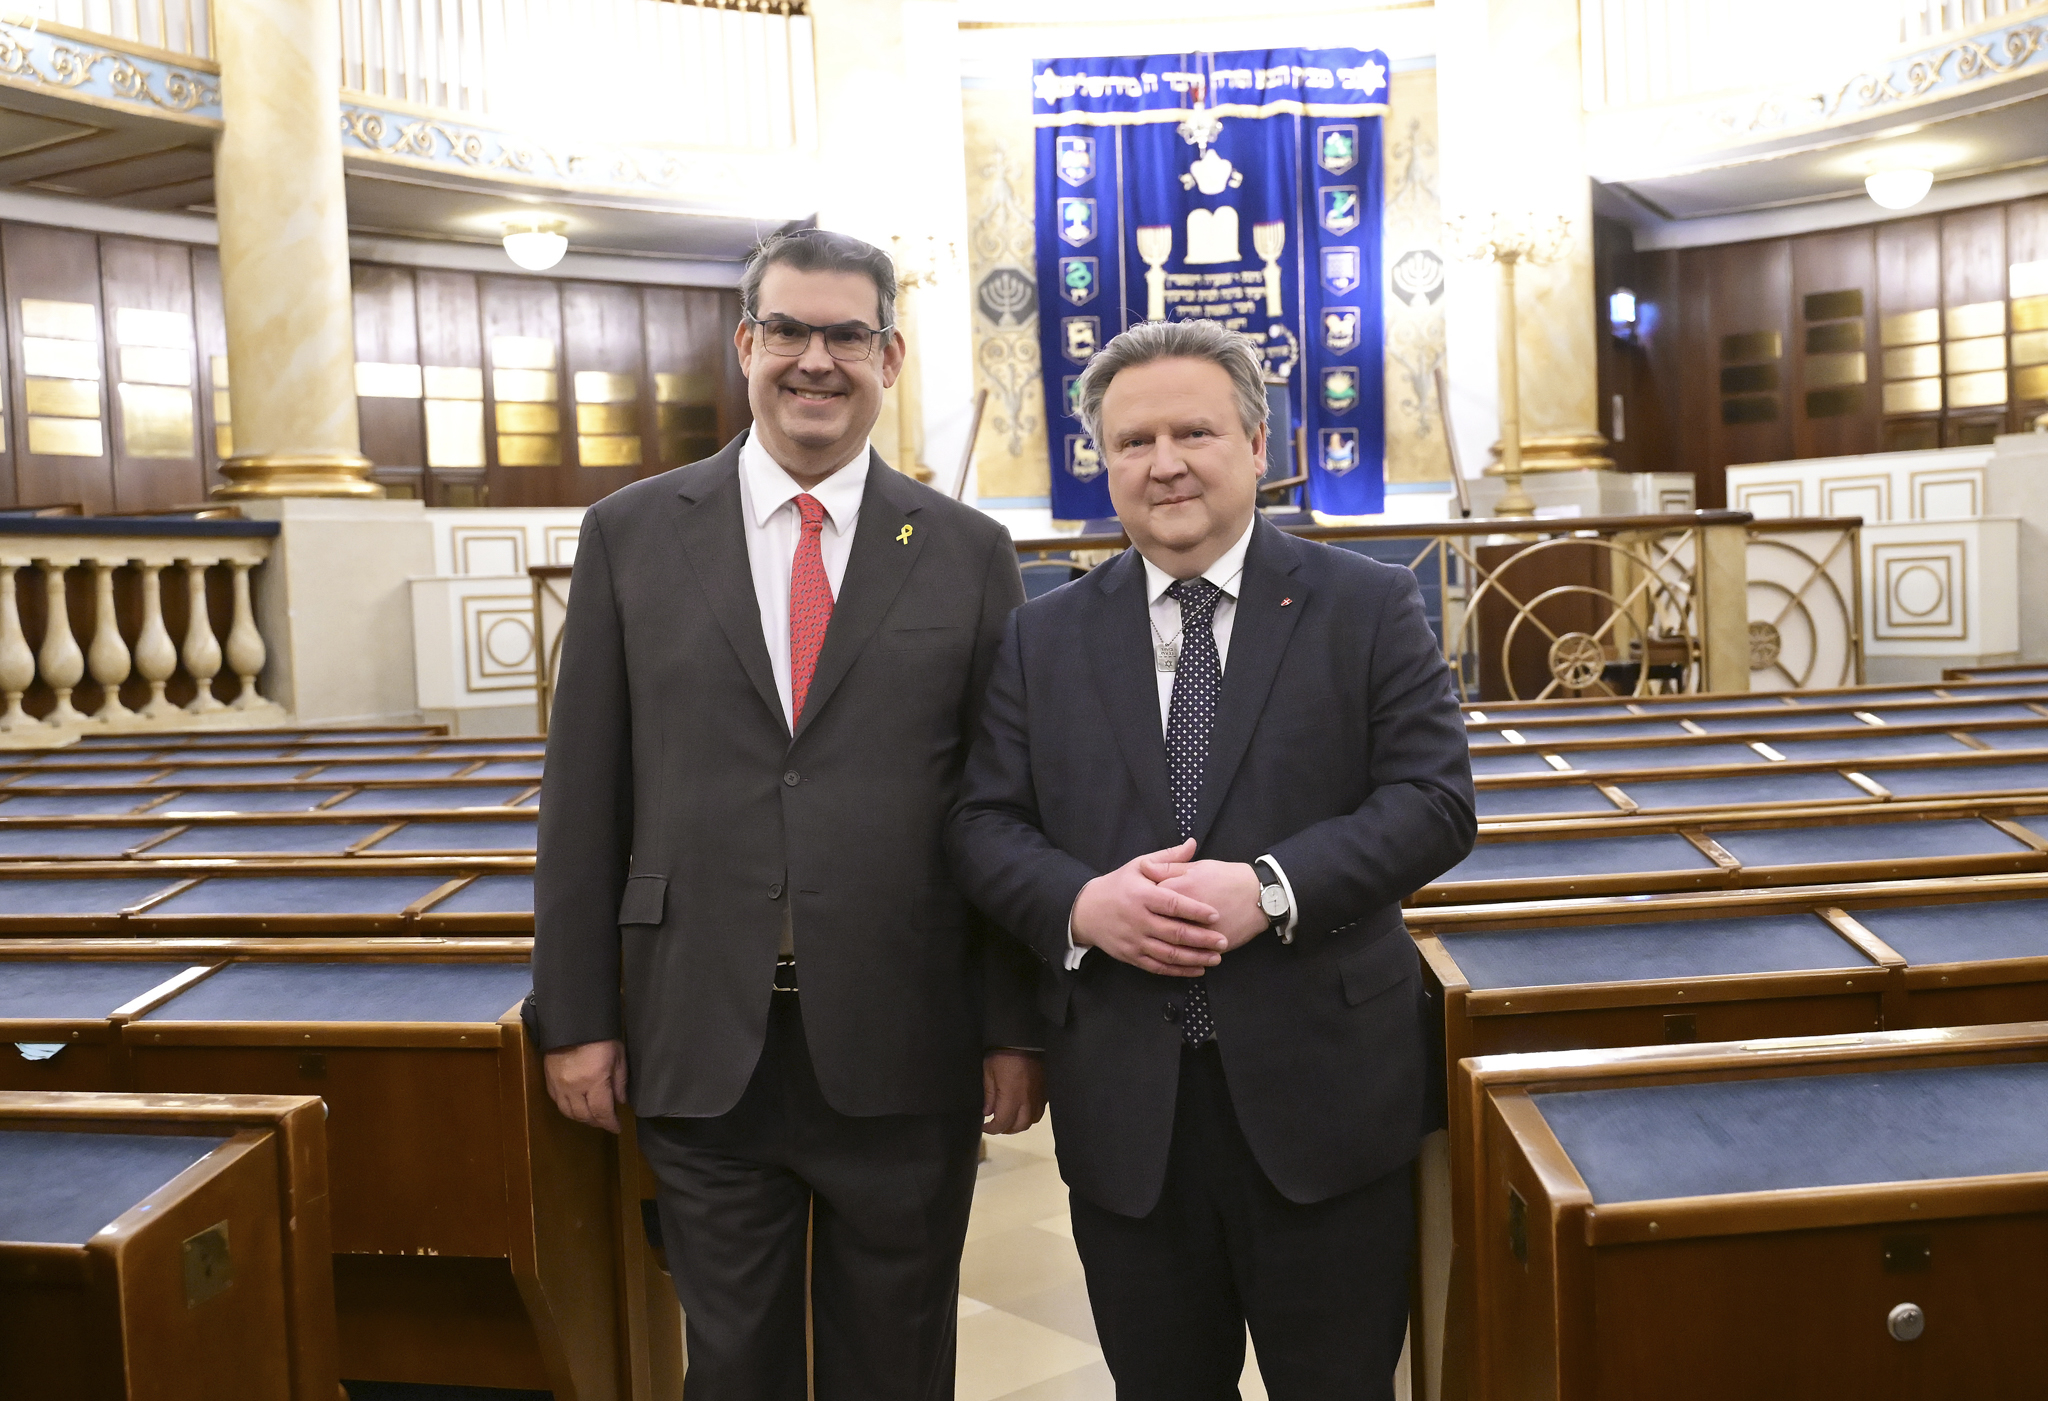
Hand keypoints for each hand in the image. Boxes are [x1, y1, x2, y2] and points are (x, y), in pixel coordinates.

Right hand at [545, 1039, 627, 1133]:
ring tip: (592, 1117)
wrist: (573, 1021)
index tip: (617, 1128)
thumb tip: (620, 1102)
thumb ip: (620, 1082)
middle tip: (606, 1122)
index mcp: (594, 1081)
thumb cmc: (601, 1037)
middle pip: (584, 1116)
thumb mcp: (618, 1056)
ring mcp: (559, 1085)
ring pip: (568, 1112)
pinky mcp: (548, 1079)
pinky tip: (576, 1106)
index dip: (610, 1124)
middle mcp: (574, 1087)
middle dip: (597, 1122)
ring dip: (581, 1118)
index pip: (602, 1112)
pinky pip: (557, 1102)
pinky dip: (567, 1108)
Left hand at [982, 1049, 1045, 1134]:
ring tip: (1011, 1119)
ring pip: (1032, 1120)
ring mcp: (1039, 1096)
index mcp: (1012, 1098)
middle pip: (1019, 1126)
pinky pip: (1041, 1110)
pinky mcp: (1046, 1090)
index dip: (992, 1129)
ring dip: (1020, 1124)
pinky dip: (1031, 1115)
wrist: (1024, 1039)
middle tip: (997, 1124)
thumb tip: (988, 1112)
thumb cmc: (1002, 1054)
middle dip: (1006, 1129)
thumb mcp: (989, 1073)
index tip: (985, 1126)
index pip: (1002, 1123)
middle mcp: (1027, 1101)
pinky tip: (1024, 1109)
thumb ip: (990, 1095)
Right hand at [1071, 838, 1225, 976]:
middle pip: (1174, 933)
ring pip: (1169, 954)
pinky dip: (1179, 971)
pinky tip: (1197, 969)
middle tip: (1223, 940)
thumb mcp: (1138, 866)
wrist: (1085, 911)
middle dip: (1202, 939)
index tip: (1216, 914)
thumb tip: (1192, 843)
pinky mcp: (1131, 956)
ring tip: (1216, 958)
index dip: (1195, 910)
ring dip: (1195, 958)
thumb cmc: (1117, 885)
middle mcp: (1138, 920)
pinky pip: (1158, 967)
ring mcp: (1134, 941)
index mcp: (1141, 896)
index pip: (1172, 904)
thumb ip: (1167, 858)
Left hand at [1147, 857, 1268, 950]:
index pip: (1148, 895)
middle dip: (1146, 923)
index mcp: (1178, 888)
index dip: (1140, 899)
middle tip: (1142, 923)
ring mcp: (1197, 932)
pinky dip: (1180, 959)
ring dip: (1161, 944)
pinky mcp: (1209, 946)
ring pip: (1170, 943)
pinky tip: (1174, 956)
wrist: (1260, 896)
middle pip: (1155, 922)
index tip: (1135, 901)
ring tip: (1155, 942)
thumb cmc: (1228, 877)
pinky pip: (1189, 956)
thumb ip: (1170, 866)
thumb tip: (1145, 866)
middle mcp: (1184, 913)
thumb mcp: (1198, 866)